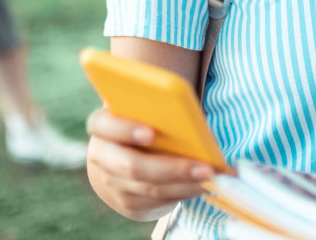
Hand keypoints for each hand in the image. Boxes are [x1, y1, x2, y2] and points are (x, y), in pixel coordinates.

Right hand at [85, 107, 214, 220]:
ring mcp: (112, 183)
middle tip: (205, 168)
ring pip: (150, 188)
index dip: (126, 129)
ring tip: (214, 178)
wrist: (118, 161)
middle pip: (133, 166)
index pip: (105, 125)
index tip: (152, 133)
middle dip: (173, 169)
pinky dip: (184, 193)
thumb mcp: (140, 113)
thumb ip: (155, 112)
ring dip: (186, 185)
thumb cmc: (138, 126)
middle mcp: (101, 156)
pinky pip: (157, 202)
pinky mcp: (127, 203)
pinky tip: (204, 186)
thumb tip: (190, 122)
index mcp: (102, 126)